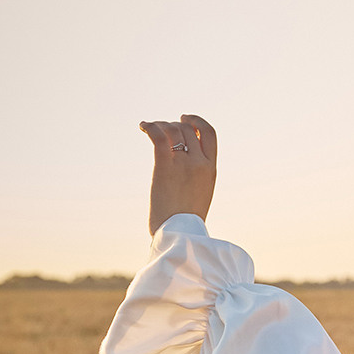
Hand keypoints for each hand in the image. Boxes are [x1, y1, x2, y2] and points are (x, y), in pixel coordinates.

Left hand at [139, 115, 216, 234]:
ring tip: (150, 129)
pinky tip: (143, 126)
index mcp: (211, 169)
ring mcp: (183, 164)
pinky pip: (158, 136)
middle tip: (161, 129)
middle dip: (173, 124)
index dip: (197, 121)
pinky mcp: (165, 166)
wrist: (180, 234)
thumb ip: (197, 177)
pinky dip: (150, 127)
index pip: (210, 133)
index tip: (185, 119)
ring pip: (173, 130)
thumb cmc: (186, 221)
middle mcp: (200, 163)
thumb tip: (184, 171)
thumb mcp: (200, 195)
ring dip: (160, 125)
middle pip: (188, 129)